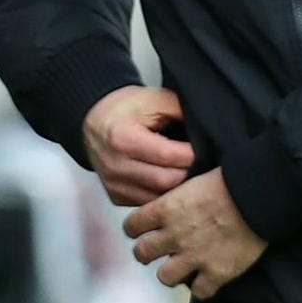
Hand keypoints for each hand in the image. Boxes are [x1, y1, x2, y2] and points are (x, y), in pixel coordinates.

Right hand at [82, 86, 194, 205]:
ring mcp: (113, 184)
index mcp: (123, 139)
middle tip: (202, 165)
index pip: (168, 156)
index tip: (205, 150)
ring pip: (158, 198)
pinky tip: (171, 183)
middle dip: (189, 174)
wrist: (94, 119)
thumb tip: (207, 130)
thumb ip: (181, 111)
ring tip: (190, 176)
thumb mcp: (154, 98)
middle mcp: (115, 166)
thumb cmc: (126, 108)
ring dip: (177, 189)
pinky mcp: (115, 196)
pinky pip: (147, 203)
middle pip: (165, 181)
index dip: (192, 154)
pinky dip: (162, 196)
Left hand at [126, 169, 266, 299]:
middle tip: (155, 251)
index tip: (139, 229)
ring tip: (180, 267)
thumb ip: (175, 198)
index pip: (132, 225)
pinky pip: (199, 292)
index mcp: (165, 209)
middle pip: (142, 253)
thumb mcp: (192, 181)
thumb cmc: (228, 179)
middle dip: (146, 253)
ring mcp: (194, 257)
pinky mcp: (217, 273)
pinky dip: (202, 286)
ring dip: (171, 272)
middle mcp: (174, 235)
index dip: (134, 228)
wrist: (258, 196)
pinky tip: (207, 278)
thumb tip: (168, 204)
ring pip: (164, 277)